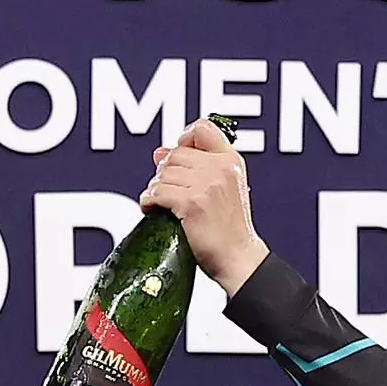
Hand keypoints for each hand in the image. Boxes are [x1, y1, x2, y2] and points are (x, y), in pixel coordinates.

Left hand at [140, 120, 260, 289]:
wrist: (237, 257)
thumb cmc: (228, 228)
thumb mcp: (223, 189)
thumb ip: (195, 166)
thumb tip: (159, 152)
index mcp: (230, 161)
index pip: (202, 128)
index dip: (184, 138)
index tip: (177, 156)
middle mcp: (220, 168)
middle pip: (176, 153)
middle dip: (164, 171)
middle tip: (166, 190)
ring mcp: (207, 185)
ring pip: (164, 173)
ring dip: (155, 188)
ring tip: (160, 202)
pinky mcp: (192, 203)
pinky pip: (158, 192)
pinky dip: (149, 201)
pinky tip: (152, 209)